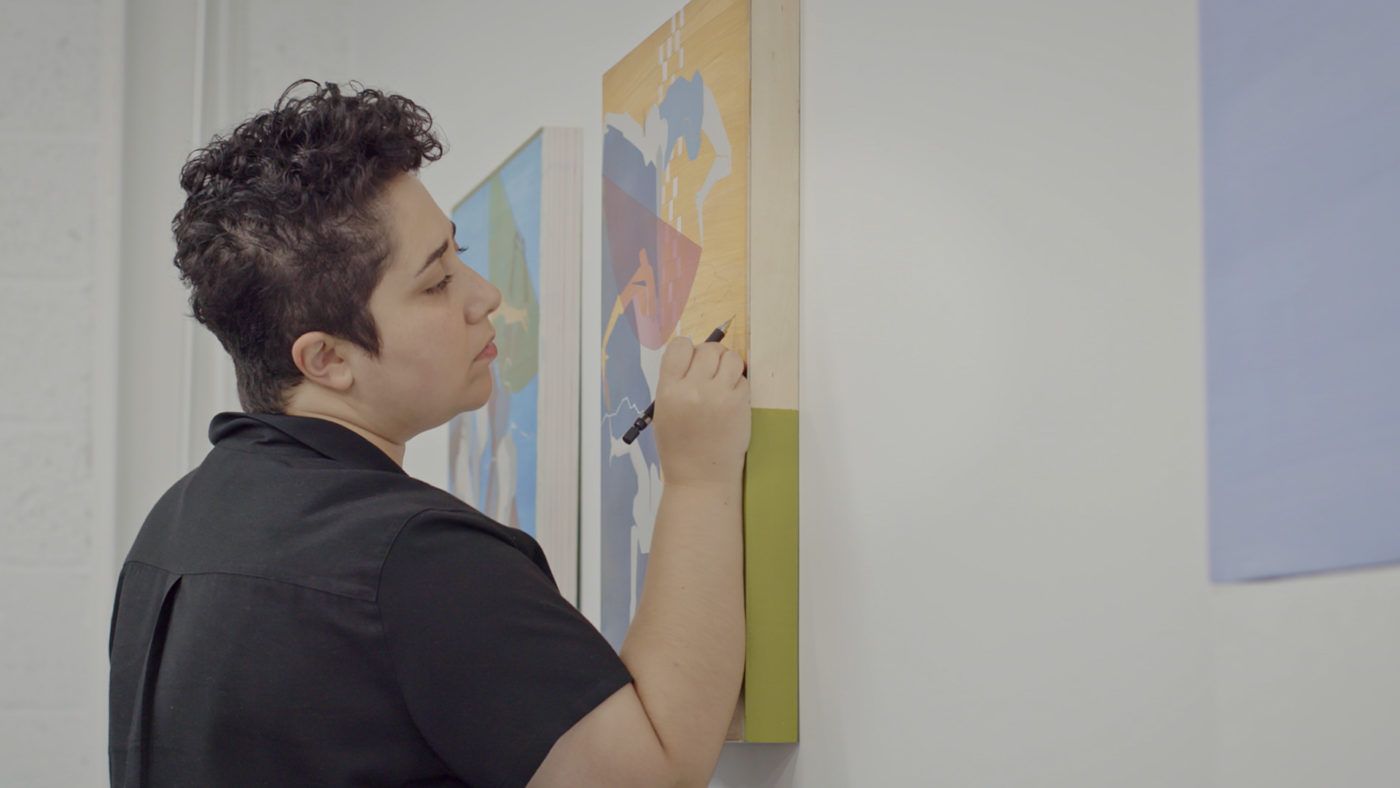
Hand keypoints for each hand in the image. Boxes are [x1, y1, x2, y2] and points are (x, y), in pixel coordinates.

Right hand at [651, 335, 750, 487]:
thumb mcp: (664, 412)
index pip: (679, 346)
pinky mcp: (740, 404)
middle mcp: (693, 390)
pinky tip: (731, 400)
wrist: (700, 478)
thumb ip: (676, 382)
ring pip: (730, 357)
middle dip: (710, 357)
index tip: (691, 361)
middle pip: (708, 349)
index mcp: (668, 391)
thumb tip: (694, 355)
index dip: (688, 350)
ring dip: (728, 365)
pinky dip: (739, 384)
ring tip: (723, 382)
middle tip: (710, 373)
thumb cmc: (679, 447)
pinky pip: (743, 378)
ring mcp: (719, 396)